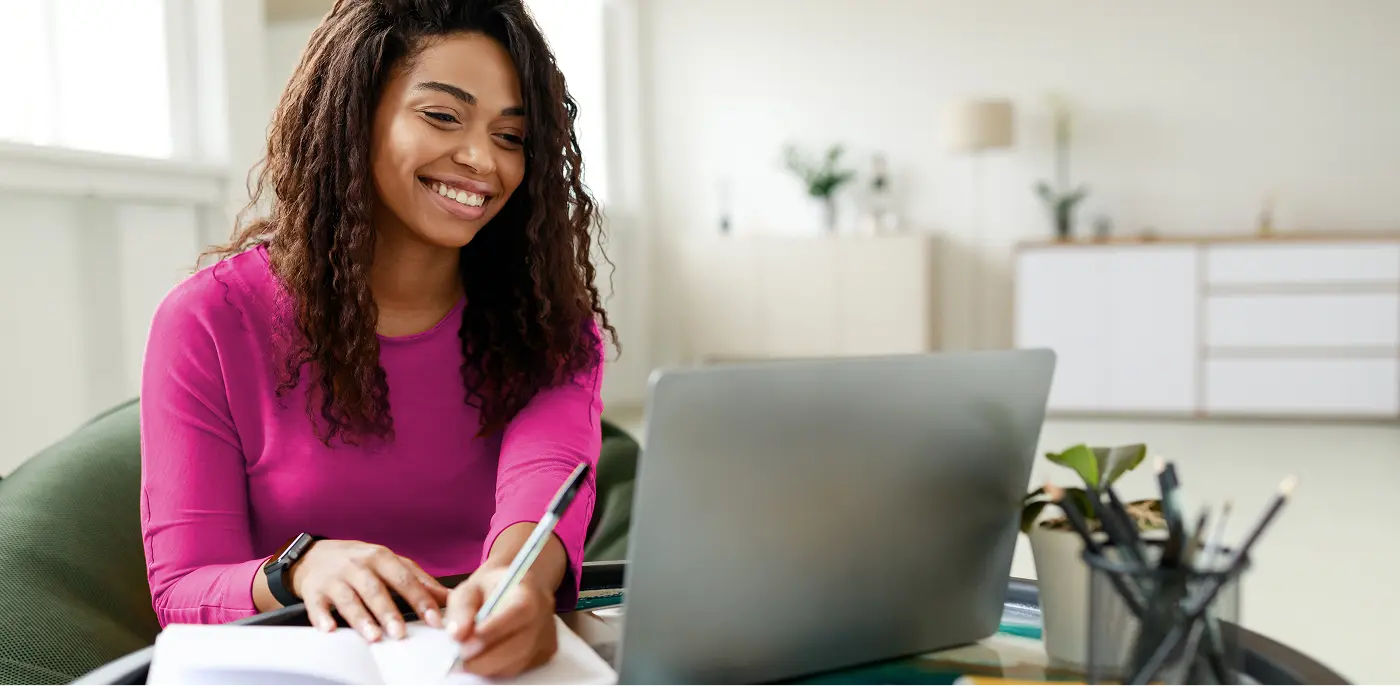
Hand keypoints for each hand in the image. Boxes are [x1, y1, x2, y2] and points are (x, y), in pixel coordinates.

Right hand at [289, 539, 450, 640]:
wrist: (314, 555)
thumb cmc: (359, 562)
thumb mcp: (389, 563)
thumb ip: (418, 580)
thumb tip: (448, 597)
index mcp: (381, 558)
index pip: (405, 579)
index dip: (420, 600)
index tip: (434, 620)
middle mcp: (358, 566)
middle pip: (376, 589)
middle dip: (389, 612)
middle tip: (401, 633)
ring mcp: (335, 578)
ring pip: (349, 598)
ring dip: (361, 618)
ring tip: (373, 636)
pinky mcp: (314, 590)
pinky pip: (317, 605)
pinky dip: (321, 617)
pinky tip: (329, 629)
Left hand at [443, 565, 557, 677]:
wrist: (518, 590)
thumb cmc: (492, 588)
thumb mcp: (471, 588)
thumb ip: (462, 608)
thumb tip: (457, 635)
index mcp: (528, 591)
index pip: (518, 611)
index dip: (494, 629)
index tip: (466, 641)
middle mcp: (543, 615)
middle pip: (520, 644)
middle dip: (485, 657)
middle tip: (459, 658)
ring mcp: (547, 637)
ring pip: (518, 662)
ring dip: (489, 665)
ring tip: (468, 659)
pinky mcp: (545, 654)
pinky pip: (519, 669)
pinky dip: (498, 668)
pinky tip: (486, 657)